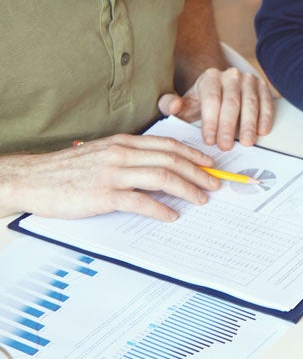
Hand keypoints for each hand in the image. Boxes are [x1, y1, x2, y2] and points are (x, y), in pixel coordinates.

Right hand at [1, 134, 220, 220]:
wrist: (32, 179)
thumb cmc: (66, 170)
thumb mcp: (101, 154)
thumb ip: (127, 156)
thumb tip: (156, 166)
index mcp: (123, 143)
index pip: (168, 145)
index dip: (193, 154)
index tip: (209, 163)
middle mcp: (122, 154)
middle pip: (171, 160)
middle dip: (198, 172)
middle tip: (214, 184)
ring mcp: (113, 174)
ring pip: (162, 177)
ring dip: (187, 189)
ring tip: (201, 199)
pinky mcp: (104, 195)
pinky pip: (140, 201)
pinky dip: (160, 208)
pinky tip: (171, 215)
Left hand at [158, 66, 273, 150]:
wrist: (220, 91)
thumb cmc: (200, 103)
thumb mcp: (184, 105)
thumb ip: (170, 105)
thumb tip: (175, 106)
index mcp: (210, 77)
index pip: (211, 99)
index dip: (211, 121)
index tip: (210, 141)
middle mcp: (231, 75)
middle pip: (232, 102)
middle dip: (229, 126)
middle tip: (226, 146)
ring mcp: (249, 79)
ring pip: (251, 102)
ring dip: (250, 124)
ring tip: (247, 142)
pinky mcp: (262, 86)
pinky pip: (266, 102)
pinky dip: (266, 117)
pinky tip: (262, 131)